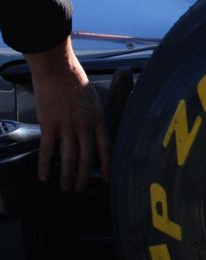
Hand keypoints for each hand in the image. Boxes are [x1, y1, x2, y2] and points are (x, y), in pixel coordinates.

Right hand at [28, 39, 110, 190]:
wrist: (58, 71)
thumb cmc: (75, 82)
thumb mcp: (94, 100)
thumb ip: (94, 118)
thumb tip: (94, 133)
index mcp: (98, 119)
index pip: (106, 147)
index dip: (107, 165)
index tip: (107, 179)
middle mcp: (85, 126)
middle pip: (87, 158)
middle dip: (84, 176)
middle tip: (80, 188)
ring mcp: (67, 126)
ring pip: (69, 158)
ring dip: (67, 176)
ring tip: (65, 186)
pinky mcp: (50, 125)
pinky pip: (48, 150)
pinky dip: (45, 165)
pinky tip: (44, 176)